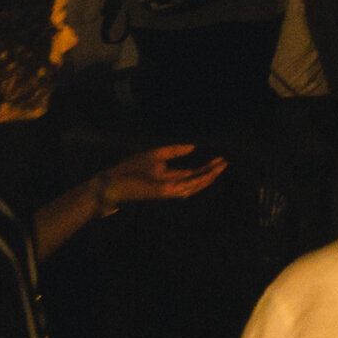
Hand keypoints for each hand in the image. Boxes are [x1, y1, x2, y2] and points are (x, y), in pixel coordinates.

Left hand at [99, 145, 226, 208]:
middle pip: (197, 180)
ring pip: (194, 185)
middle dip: (211, 172)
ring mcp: (169, 189)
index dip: (206, 167)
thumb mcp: (154, 155)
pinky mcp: (165, 191)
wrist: (112, 182)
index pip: (192, 174)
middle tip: (225, 163)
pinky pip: (185, 186)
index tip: (219, 158)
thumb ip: (173, 151)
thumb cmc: (129, 169)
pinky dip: (198, 181)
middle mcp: (172, 185)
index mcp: (168, 177)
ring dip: (208, 177)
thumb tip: (193, 147)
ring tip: (220, 167)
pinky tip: (207, 174)